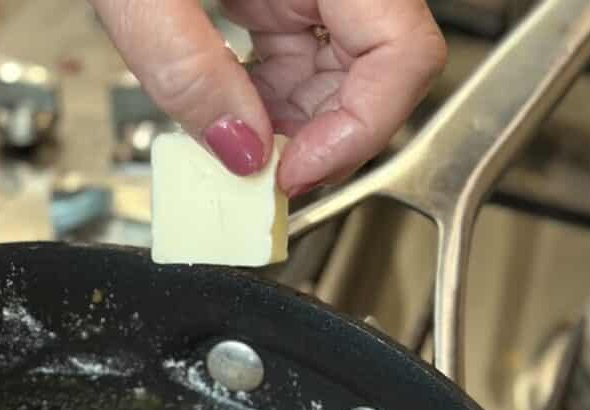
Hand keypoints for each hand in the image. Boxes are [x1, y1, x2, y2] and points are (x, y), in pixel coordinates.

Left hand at [90, 0, 445, 194]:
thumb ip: (185, 67)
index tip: (292, 174)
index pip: (404, 51)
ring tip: (229, 144)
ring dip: (288, 128)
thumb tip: (238, 152)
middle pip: (375, 74)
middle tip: (258, 178)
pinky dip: (265, 103)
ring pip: (337, 77)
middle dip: (320, 141)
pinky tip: (225, 112)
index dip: (359, 130)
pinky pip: (297, 60)